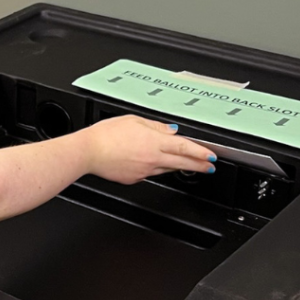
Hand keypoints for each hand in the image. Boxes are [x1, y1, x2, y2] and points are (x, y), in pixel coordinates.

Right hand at [80, 115, 213, 184]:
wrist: (88, 152)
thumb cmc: (105, 134)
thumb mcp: (132, 120)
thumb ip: (154, 126)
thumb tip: (169, 130)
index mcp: (154, 142)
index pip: (184, 147)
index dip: (201, 152)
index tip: (211, 156)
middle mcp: (152, 158)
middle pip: (182, 162)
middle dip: (199, 165)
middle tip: (210, 167)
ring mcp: (144, 171)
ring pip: (167, 168)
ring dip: (179, 166)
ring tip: (187, 165)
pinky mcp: (134, 179)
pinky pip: (150, 173)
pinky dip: (156, 168)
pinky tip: (155, 164)